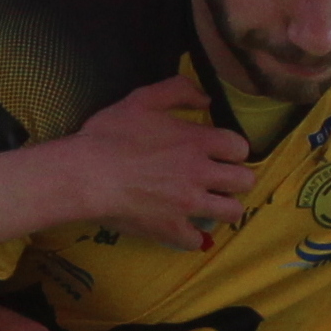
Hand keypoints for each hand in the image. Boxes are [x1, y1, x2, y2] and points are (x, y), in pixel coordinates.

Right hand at [53, 75, 249, 251]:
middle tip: (219, 180)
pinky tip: (183, 228)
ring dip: (223, 207)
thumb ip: (179, 90)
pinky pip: (196, 241)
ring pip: (230, 212)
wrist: (85, 173)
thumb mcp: (143, 98)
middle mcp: (200, 174)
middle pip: (244, 181)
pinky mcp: (171, 229)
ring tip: (209, 204)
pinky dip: (192, 236)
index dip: (233, 150)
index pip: (240, 147)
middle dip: (236, 179)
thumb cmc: (111, 134)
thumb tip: (207, 99)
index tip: (220, 153)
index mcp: (197, 141)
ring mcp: (188, 205)